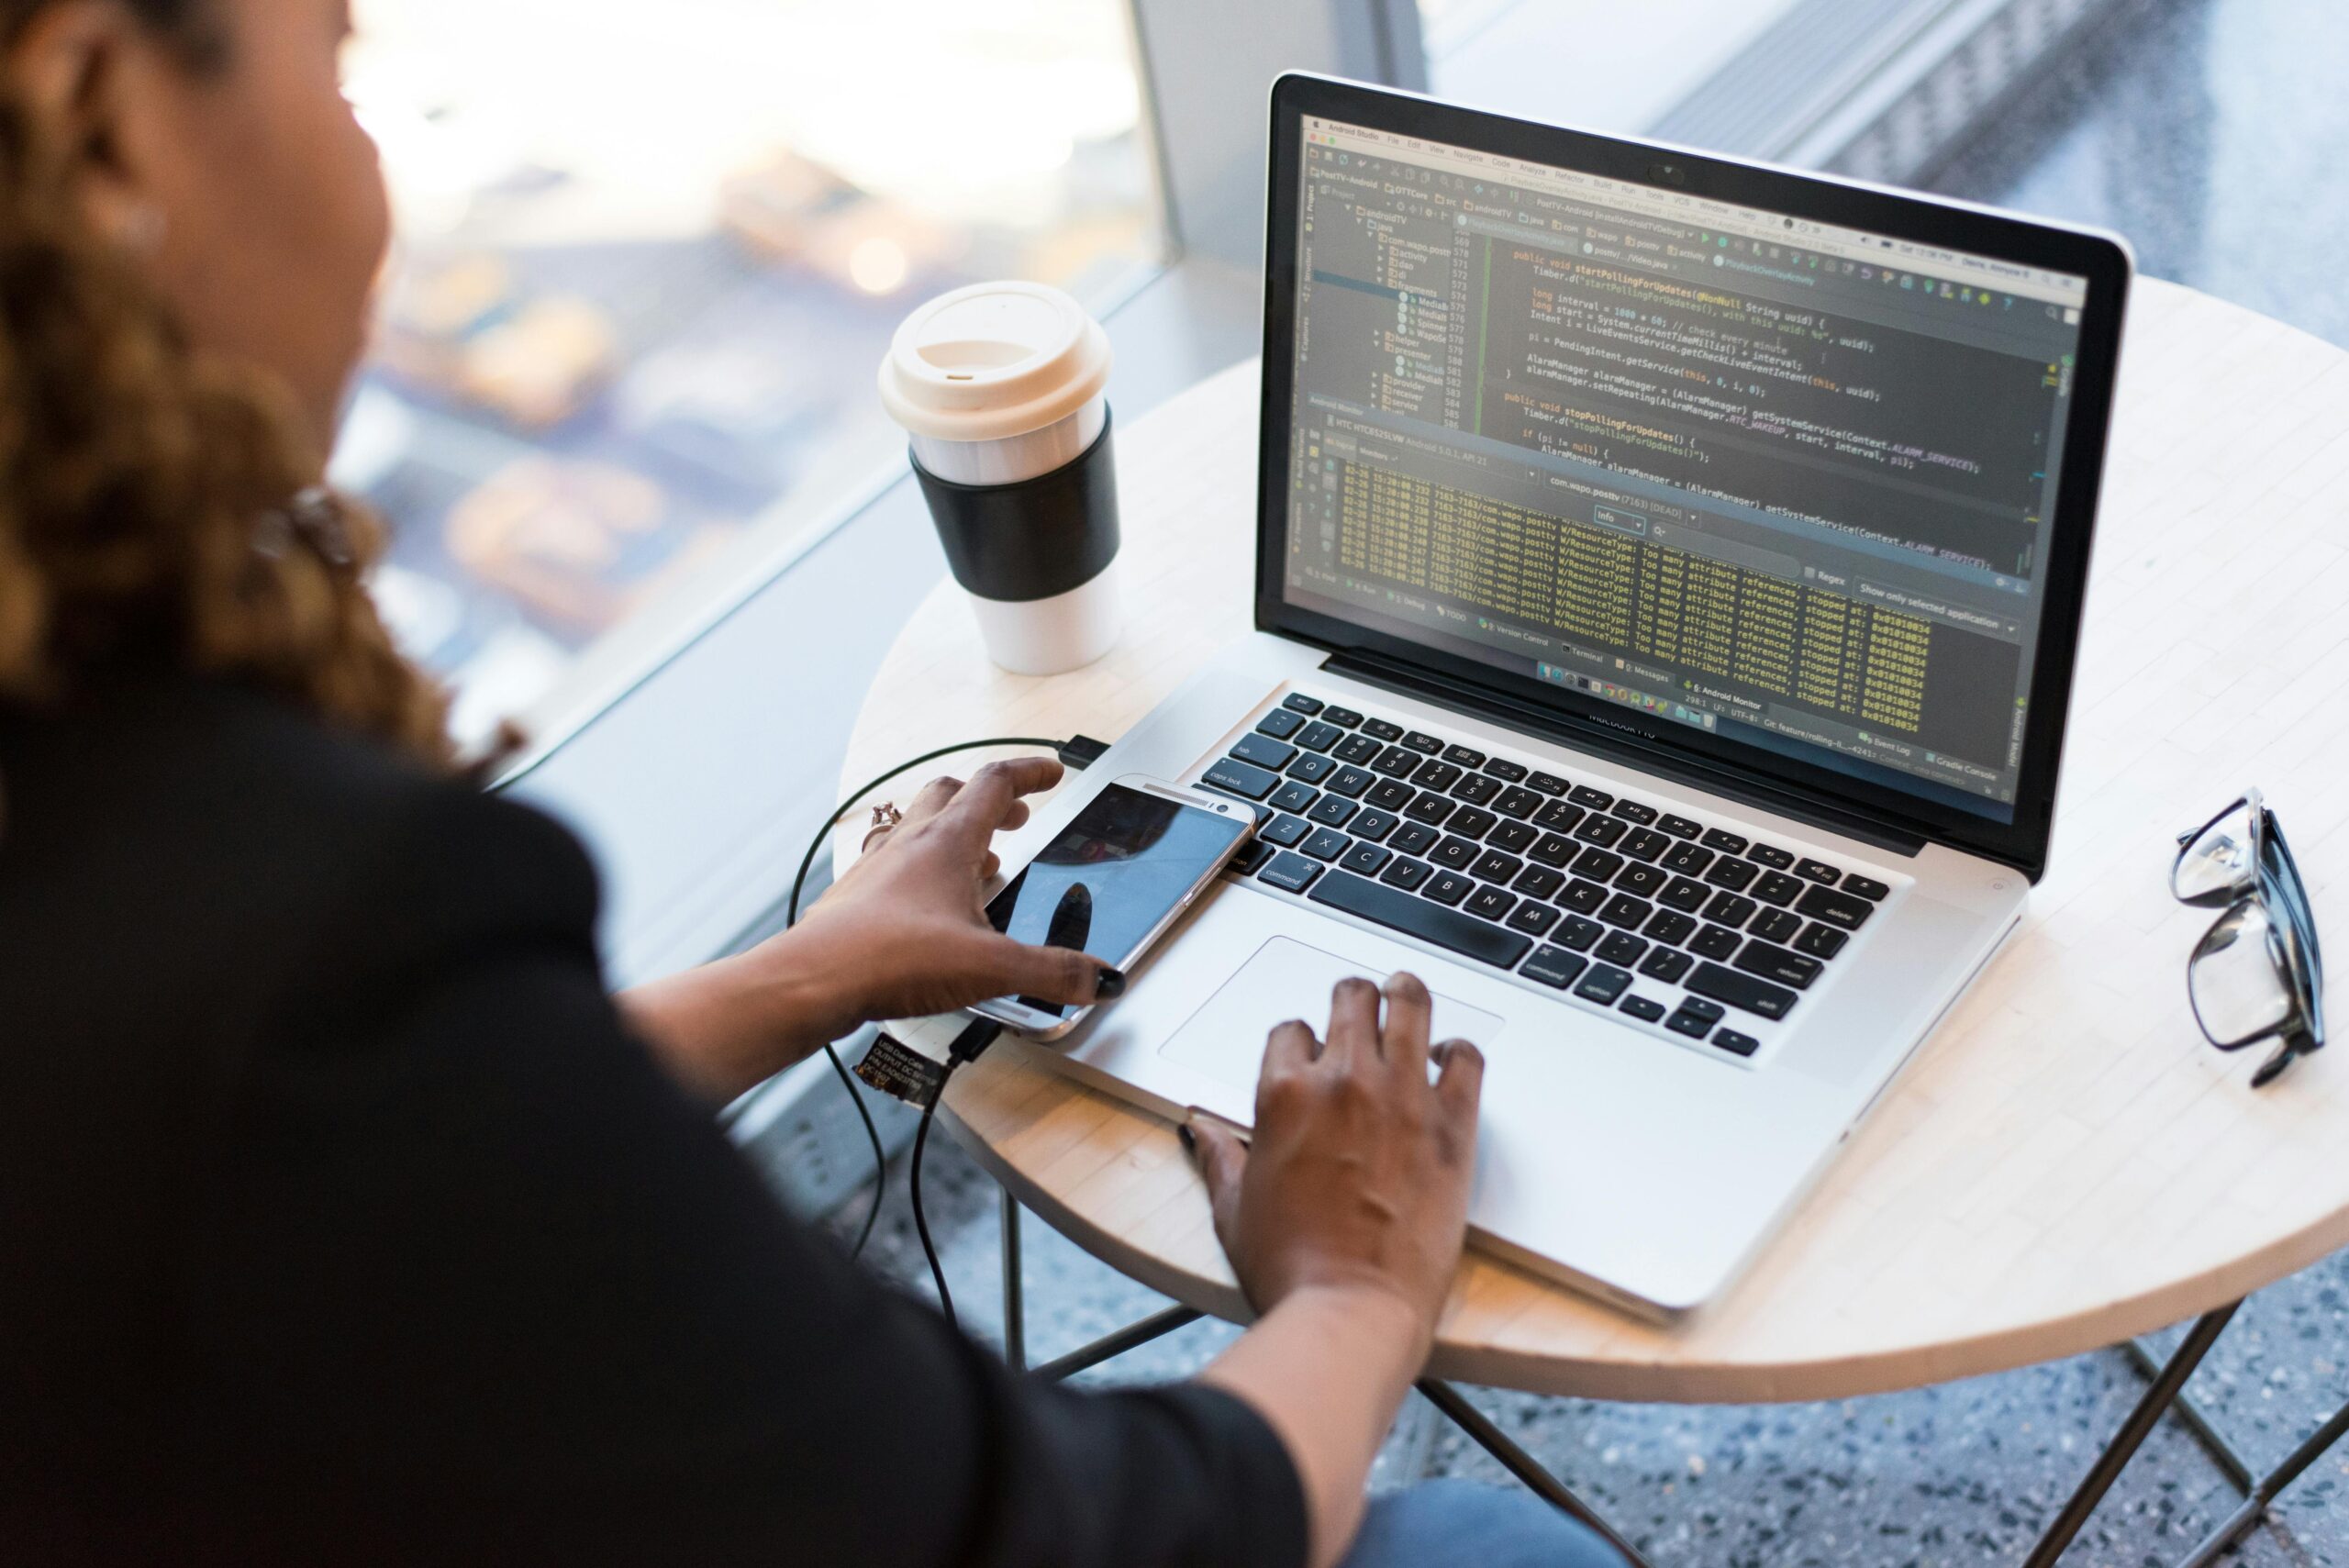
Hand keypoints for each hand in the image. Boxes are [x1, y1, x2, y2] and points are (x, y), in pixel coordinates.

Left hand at [785, 755, 1116, 1026]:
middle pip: (952, 794)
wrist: (814, 979)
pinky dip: (921, 869)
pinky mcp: (858, 898)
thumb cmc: (890, 957)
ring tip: (980, 861)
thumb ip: (1051, 972)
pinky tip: (931, 905)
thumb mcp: (990, 967)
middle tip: (1016, 816)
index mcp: (948, 841)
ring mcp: (878, 867)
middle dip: (990, 800)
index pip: (996, 783)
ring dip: (954, 832)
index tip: (1051, 772)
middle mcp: (910, 843)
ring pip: (919, 825)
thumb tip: (1100, 978)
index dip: (1030, 773)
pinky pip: (894, 863)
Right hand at [1187, 973, 1483, 1347]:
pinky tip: (1450, 1058)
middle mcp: (1344, 1080)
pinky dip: (1460, 1051)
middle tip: (1360, 1008)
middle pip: (1352, 998)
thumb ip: (1218, 1156)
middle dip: (1352, 1000)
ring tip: (1405, 995)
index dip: (1301, 1042)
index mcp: (1284, 1093)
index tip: (1310, 1058)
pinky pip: (1466, 1058)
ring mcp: (1402, 1096)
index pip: (1291, 1030)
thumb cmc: (1292, 1267)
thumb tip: (1199, 1129)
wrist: (1352, 1308)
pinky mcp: (1453, 1125)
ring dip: (1405, 995)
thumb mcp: (1233, 1208)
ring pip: (1410, 1005)